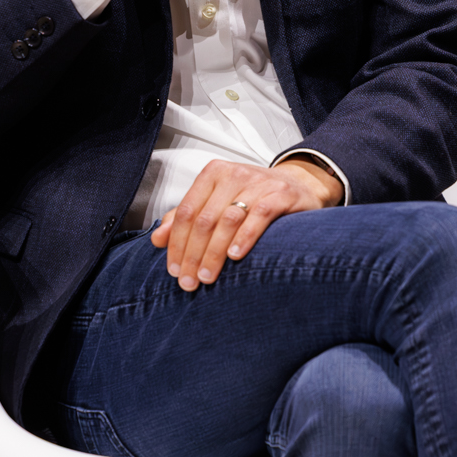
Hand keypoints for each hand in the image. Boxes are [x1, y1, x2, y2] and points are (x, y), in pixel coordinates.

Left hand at [151, 158, 341, 291]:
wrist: (299, 186)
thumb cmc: (252, 198)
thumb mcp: (217, 203)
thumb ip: (186, 219)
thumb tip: (157, 240)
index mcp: (212, 174)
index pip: (186, 212)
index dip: (176, 243)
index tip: (174, 271)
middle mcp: (233, 174)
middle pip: (204, 219)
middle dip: (193, 254)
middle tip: (189, 282)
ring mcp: (259, 182)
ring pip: (228, 219)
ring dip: (214, 252)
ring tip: (208, 277)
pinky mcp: (281, 194)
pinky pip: (260, 215)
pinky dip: (245, 237)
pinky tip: (235, 257)